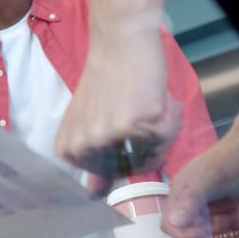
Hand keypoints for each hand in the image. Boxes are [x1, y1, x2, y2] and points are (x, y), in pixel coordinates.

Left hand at [56, 27, 180, 193]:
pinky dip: (170, 121)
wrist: (119, 43)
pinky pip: (166, 139)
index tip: (124, 130)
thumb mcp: (89, 122)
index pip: (111, 176)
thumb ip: (94, 161)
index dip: (128, 155)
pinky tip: (156, 100)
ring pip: (153, 155)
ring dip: (160, 133)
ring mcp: (108, 137)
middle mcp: (84, 147)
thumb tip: (94, 194)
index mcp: (68, 150)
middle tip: (139, 113)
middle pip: (135, 168)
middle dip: (147, 145)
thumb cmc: (107, 80)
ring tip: (147, 106)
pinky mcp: (134, 125)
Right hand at [163, 136, 238, 237]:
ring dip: (233, 223)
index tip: (208, 231)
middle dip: (218, 227)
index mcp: (181, 193)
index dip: (186, 234)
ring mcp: (211, 202)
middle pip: (198, 230)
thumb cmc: (231, 158)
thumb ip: (190, 200)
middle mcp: (192, 199)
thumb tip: (175, 222)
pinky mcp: (227, 203)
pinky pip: (232, 223)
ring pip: (218, 228)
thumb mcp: (210, 178)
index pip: (171, 224)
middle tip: (231, 213)